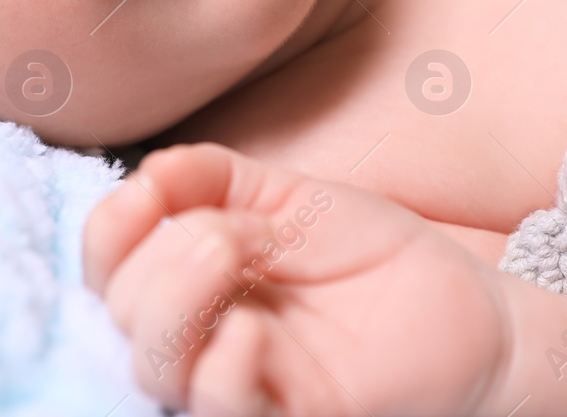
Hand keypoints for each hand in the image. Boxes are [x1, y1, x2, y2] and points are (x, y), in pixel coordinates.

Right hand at [82, 143, 511, 415]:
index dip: (112, 225)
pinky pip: (222, 408)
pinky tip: (256, 328)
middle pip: (121, 313)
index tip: (159, 187)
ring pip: (155, 367)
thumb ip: (211, 175)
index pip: (104, 266)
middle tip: (240, 225)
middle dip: (164, 250)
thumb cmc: (369, 257)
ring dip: (178, 295)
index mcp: (186, 282)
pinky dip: (222, 363)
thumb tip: (147, 173)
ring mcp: (238, 386)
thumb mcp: (288, 195)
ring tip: (236, 248)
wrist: (462, 307)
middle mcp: (197, 340)